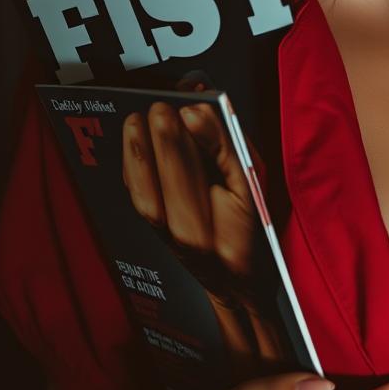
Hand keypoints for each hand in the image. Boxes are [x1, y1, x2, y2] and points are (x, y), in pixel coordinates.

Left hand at [122, 100, 284, 370]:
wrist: (240, 282)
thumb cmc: (256, 226)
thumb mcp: (256, 184)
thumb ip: (230, 148)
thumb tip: (199, 113)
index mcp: (232, 231)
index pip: (208, 182)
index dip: (195, 144)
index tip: (190, 109)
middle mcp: (196, 244)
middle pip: (170, 193)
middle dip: (163, 146)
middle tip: (160, 107)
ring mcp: (170, 245)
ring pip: (146, 200)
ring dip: (138, 155)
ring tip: (138, 119)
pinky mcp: (154, 236)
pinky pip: (138, 202)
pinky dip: (132, 168)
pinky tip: (133, 141)